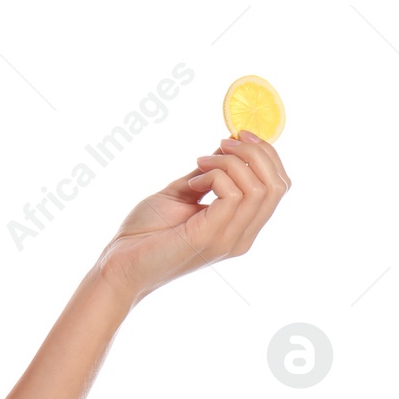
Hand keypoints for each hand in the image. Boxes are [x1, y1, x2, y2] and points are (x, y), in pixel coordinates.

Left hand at [95, 131, 292, 305]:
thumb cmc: (146, 232)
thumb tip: (225, 146)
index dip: (266, 154)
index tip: (238, 135)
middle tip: (222, 143)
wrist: (120, 263)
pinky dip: (215, 176)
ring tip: (199, 164)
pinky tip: (191, 184)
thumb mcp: (182, 194)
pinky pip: (233, 195)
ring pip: (259, 187)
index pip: (278, 187)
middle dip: (255, 152)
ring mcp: (228, 239)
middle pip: (277, 185)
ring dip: (230, 162)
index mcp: (240, 227)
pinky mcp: (209, 237)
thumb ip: (207, 175)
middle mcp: (241, 236)